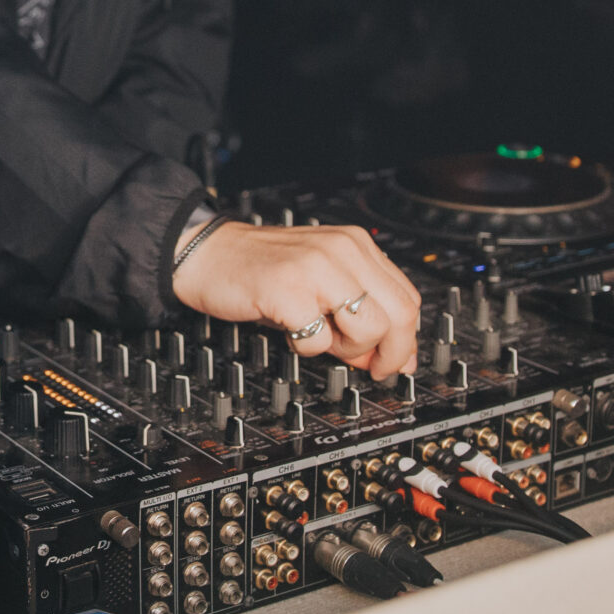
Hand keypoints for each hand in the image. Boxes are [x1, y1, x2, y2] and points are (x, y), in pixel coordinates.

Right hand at [172, 222, 419, 379]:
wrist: (206, 253)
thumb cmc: (261, 270)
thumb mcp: (320, 285)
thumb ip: (358, 313)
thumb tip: (394, 357)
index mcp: (355, 245)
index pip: (408, 298)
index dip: (405, 339)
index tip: (393, 360)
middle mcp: (342, 251)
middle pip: (400, 314)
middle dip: (390, 352)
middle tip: (369, 367)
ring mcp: (316, 268)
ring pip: (370, 327)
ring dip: (350, 350)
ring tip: (322, 340)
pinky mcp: (287, 291)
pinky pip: (320, 339)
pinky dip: (309, 349)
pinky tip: (292, 333)